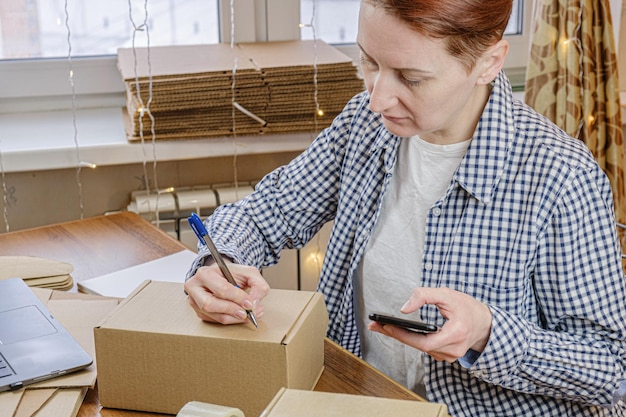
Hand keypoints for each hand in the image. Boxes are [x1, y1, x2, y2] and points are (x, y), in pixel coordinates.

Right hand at [184, 262, 269, 324]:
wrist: (223, 277)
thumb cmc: (233, 274)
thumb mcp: (250, 273)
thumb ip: (258, 286)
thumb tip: (255, 304)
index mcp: (205, 273)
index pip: (221, 288)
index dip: (237, 298)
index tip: (250, 303)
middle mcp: (195, 288)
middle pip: (210, 304)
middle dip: (232, 310)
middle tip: (247, 313)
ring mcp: (194, 301)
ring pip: (213, 315)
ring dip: (233, 318)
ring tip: (247, 315)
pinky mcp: (199, 312)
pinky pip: (215, 321)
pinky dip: (230, 320)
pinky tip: (239, 316)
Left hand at [368, 287, 491, 361]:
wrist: (484, 323)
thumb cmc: (467, 307)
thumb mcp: (447, 294)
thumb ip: (424, 296)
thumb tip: (404, 308)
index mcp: (456, 334)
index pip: (424, 342)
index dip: (404, 335)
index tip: (387, 326)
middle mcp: (453, 349)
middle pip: (418, 346)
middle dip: (396, 334)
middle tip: (375, 325)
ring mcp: (450, 355)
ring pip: (419, 348)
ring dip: (401, 336)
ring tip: (383, 326)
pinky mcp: (445, 355)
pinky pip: (424, 348)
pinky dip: (411, 339)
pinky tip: (399, 331)